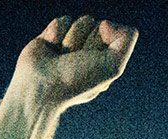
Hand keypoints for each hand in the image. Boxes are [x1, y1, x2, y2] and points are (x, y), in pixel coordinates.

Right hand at [11, 14, 137, 113]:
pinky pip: (62, 21)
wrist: (41, 88)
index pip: (113, 31)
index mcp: (105, 61)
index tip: (90, 62)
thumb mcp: (114, 66)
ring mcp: (70, 45)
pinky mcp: (53, 39)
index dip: (101, 43)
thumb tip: (105, 22)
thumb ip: (127, 38)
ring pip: (80, 21)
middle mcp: (89, 52)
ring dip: (71, 39)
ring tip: (61, 58)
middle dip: (86, 41)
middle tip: (74, 61)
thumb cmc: (76, 82)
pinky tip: (50, 50)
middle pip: (96, 24)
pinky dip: (56, 34)